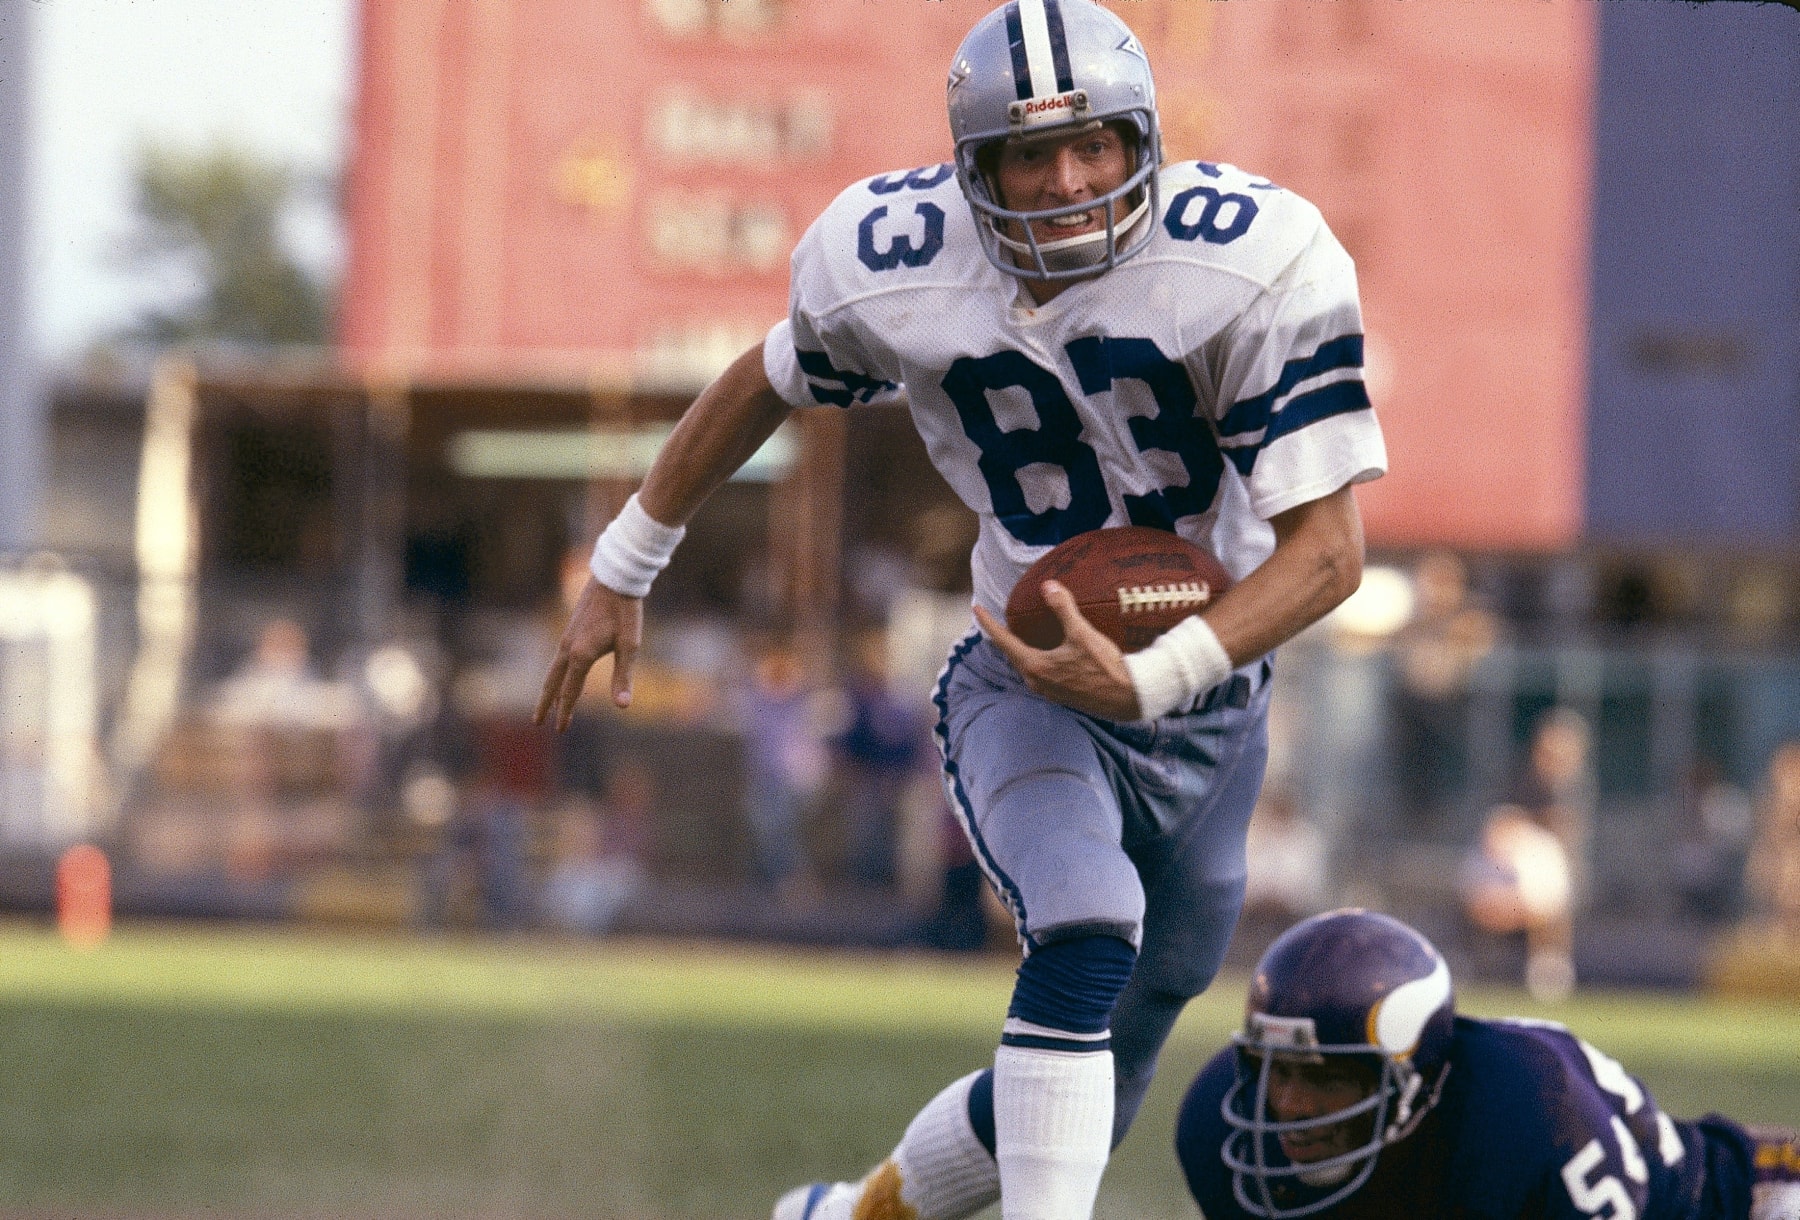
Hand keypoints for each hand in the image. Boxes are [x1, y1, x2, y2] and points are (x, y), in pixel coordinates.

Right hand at [535, 576, 643, 731]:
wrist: (614, 579)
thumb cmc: (625, 612)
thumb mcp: (629, 646)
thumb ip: (623, 677)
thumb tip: (622, 706)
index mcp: (581, 656)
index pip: (569, 692)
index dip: (565, 712)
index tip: (560, 730)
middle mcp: (568, 649)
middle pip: (552, 683)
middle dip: (547, 704)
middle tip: (539, 723)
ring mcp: (566, 638)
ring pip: (553, 670)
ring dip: (549, 689)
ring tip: (546, 704)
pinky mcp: (570, 630)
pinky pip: (558, 659)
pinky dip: (555, 673)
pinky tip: (562, 675)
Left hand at [972, 580, 1141, 720]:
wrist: (1128, 698)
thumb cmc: (1105, 667)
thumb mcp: (1082, 634)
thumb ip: (1063, 608)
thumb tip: (1048, 586)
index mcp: (1035, 666)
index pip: (1004, 641)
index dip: (988, 623)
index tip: (976, 608)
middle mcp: (1036, 682)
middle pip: (1012, 654)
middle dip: (1003, 636)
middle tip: (996, 620)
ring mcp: (1047, 691)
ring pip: (1026, 665)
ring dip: (1020, 649)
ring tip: (1018, 634)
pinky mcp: (1060, 695)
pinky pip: (1039, 673)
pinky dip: (1035, 658)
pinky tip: (1045, 652)